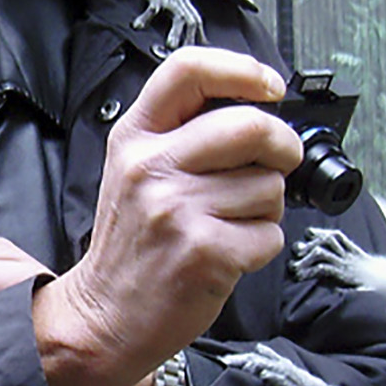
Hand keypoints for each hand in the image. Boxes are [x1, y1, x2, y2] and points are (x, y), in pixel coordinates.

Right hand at [33, 47, 302, 385]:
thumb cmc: (132, 243)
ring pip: (268, 185)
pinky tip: (229, 254)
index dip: (242, 70)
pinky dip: (262, 246)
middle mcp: (151, 167)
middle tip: (278, 161)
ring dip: (267, 207)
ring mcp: (176, 209)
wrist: (104, 316)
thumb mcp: (135, 169)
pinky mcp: (204, 251)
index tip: (270, 88)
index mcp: (135, 136)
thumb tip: (257, 107)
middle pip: (250, 125)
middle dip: (282, 145)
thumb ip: (181, 133)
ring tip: (231, 223)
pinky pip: (270, 234)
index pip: (189, 69)